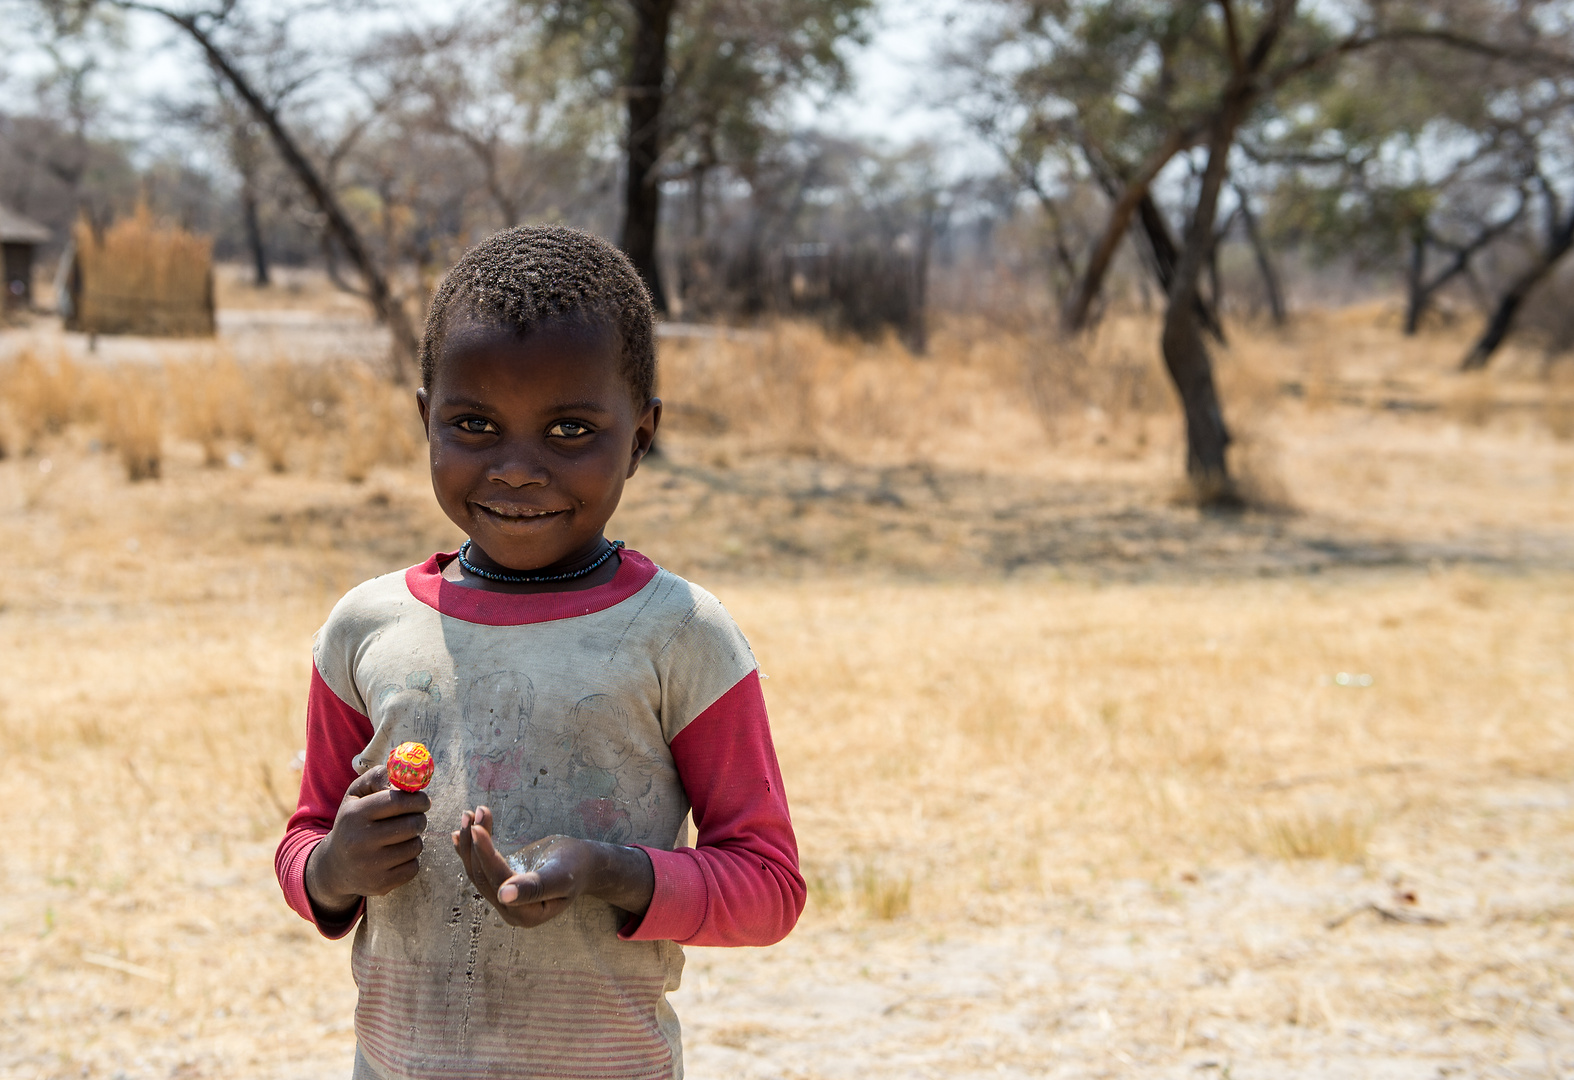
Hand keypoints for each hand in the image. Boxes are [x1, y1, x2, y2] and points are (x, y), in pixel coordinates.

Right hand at [305, 764, 430, 916]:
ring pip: (415, 846)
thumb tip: (404, 779)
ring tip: (400, 838)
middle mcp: (360, 841)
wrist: (334, 866)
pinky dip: (411, 860)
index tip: (423, 801)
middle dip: (419, 819)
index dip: (417, 799)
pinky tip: (396, 856)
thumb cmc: (353, 822)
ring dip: (414, 839)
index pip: (397, 801)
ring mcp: (370, 866)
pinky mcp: (380, 885)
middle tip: (415, 818)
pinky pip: (413, 867)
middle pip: (412, 825)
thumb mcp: (356, 794)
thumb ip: (378, 777)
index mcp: (354, 815)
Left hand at [452, 806, 653, 928]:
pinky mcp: (501, 883)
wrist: (583, 863)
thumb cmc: (576, 866)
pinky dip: (470, 849)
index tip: (477, 828)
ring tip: (467, 814)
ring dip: (470, 843)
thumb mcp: (560, 875)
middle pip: (483, 876)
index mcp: (527, 914)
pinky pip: (480, 867)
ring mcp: (504, 899)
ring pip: (477, 871)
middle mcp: (511, 910)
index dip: (485, 855)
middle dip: (475, 844)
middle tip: (472, 813)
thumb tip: (503, 896)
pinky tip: (460, 833)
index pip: (498, 881)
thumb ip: (534, 887)